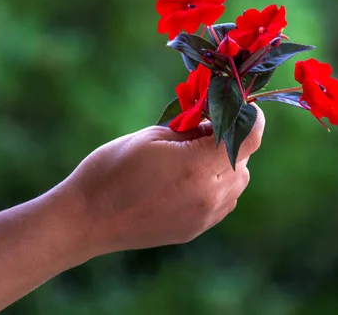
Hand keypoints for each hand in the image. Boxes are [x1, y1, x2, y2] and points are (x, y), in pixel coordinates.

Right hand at [51, 105, 264, 257]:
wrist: (86, 219)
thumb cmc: (112, 169)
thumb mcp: (153, 136)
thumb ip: (192, 130)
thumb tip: (215, 124)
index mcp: (199, 166)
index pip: (250, 138)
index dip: (252, 118)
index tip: (241, 107)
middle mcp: (210, 195)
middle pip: (244, 160)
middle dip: (231, 139)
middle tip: (202, 129)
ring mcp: (205, 217)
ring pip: (237, 182)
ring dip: (225, 164)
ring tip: (192, 155)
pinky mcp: (195, 230)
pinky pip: (222, 201)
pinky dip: (215, 185)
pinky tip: (187, 178)